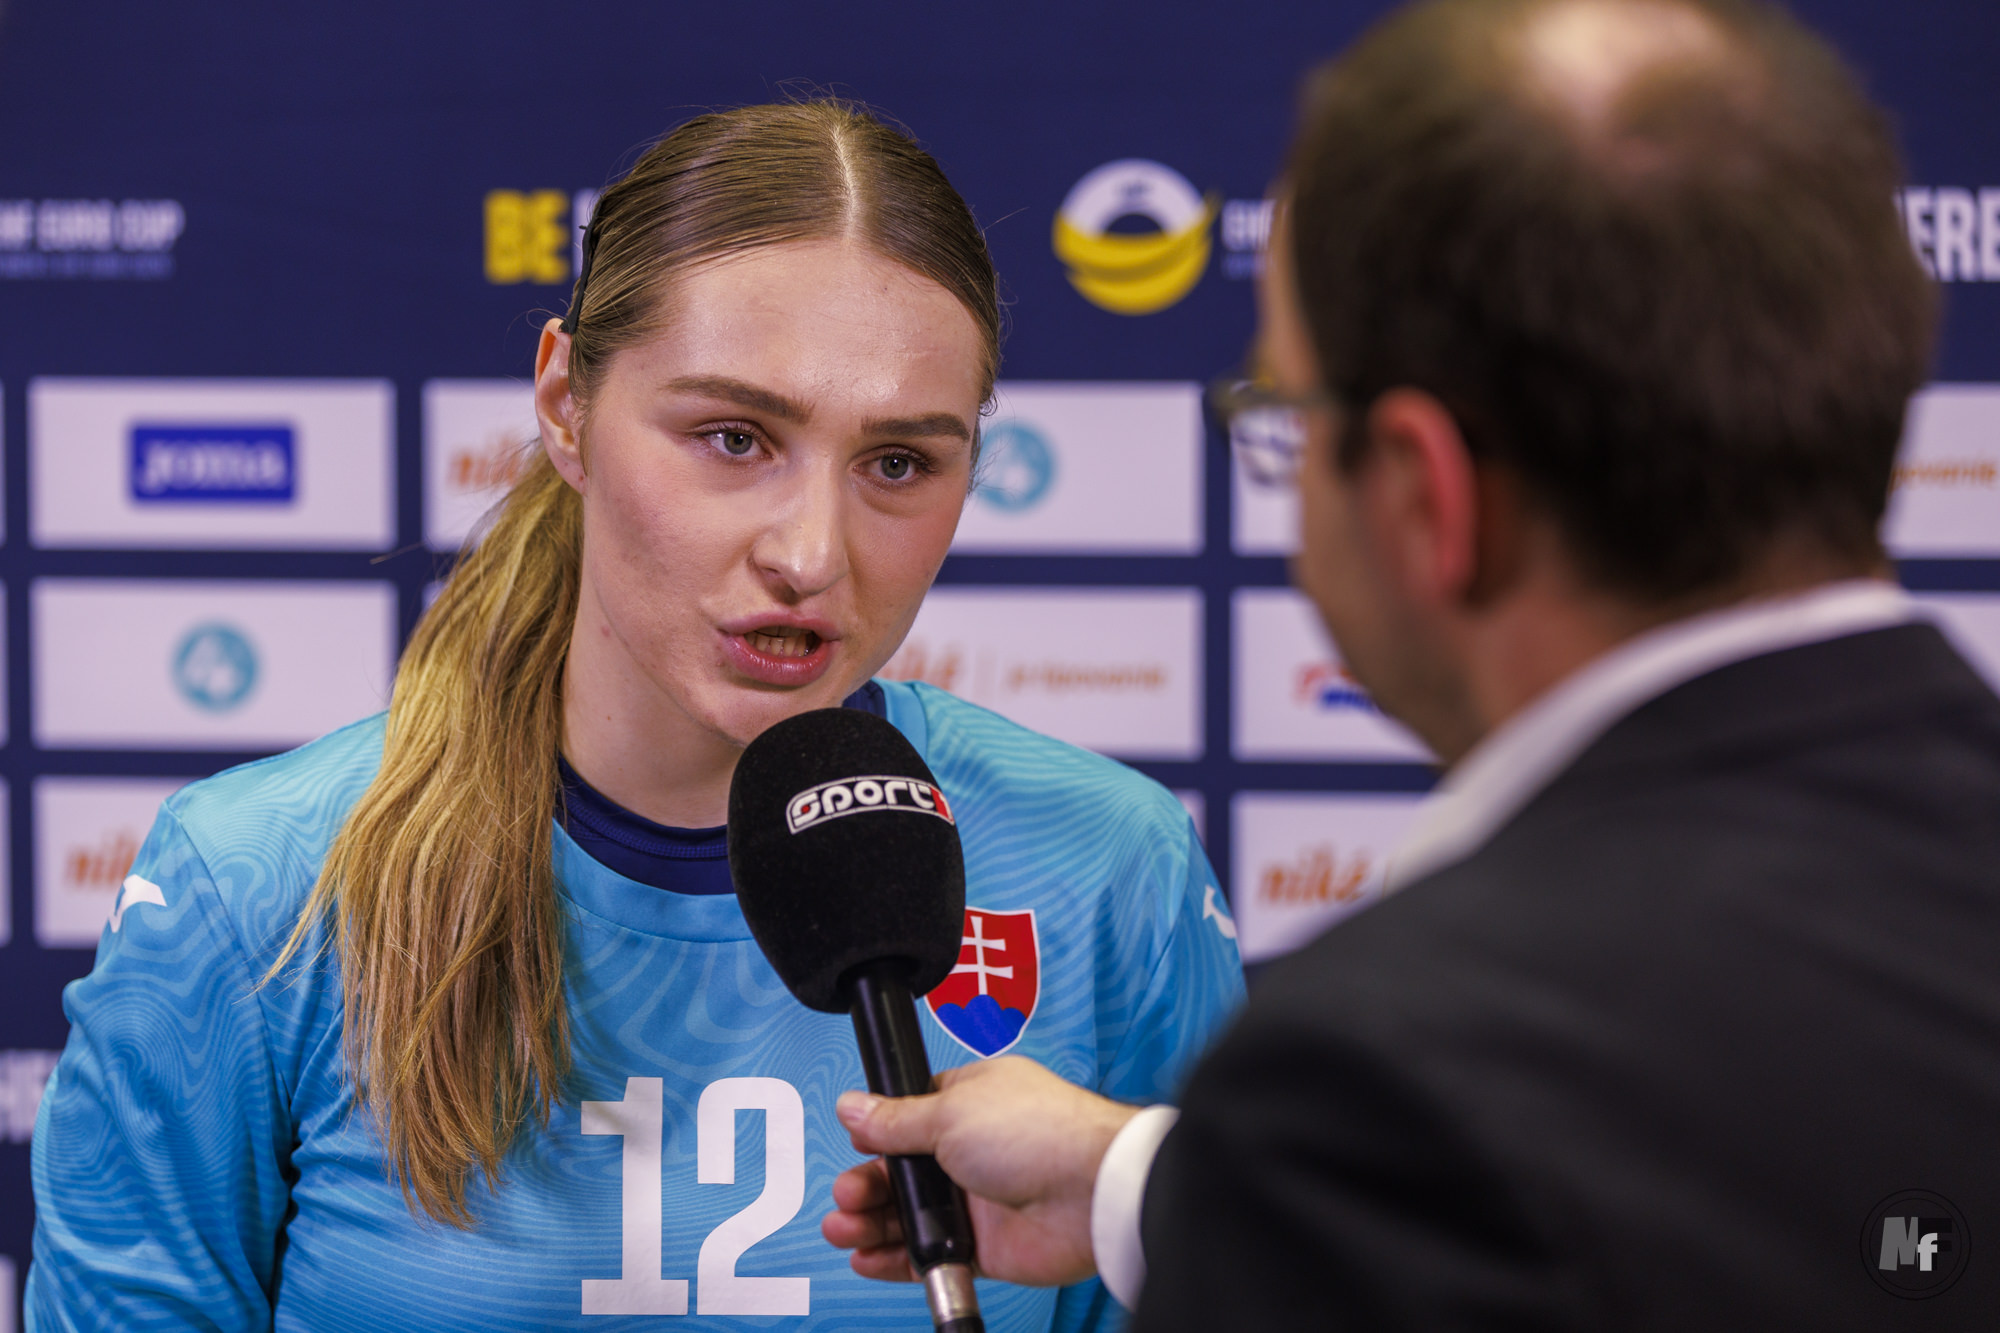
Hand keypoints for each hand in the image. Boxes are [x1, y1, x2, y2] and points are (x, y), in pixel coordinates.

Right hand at [822, 1055, 1139, 1287]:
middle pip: (904, 1170)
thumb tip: (854, 1105)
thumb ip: (895, 1120)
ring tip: (844, 1229)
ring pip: (912, 1214)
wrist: (1089, 1192)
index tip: (855, 1145)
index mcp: (971, 1102)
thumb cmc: (1041, 1133)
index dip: (879, 1134)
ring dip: (873, 1221)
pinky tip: (870, 1257)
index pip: (911, 1116)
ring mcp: (979, 1198)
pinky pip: (932, 1252)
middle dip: (867, 1183)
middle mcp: (975, 1149)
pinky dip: (898, 1258)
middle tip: (847, 1195)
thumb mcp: (949, 1112)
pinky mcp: (985, 1244)